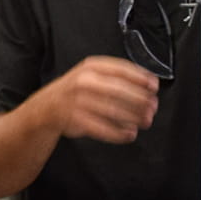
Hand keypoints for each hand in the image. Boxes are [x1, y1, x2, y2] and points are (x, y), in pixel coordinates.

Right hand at [44, 56, 160, 144]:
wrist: (46, 107)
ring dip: (133, 117)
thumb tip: (148, 85)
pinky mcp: (75, 119)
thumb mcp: (92, 74)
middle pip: (119, 90)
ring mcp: (78, 100)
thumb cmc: (77, 90)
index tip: (154, 86)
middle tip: (153, 108)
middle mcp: (84, 80)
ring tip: (146, 121)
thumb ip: (116, 76)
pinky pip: (102, 128)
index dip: (140, 78)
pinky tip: (130, 134)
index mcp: (92, 66)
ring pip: (112, 110)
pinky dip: (118, 133)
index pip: (121, 69)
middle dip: (139, 100)